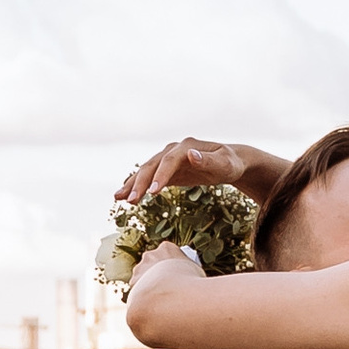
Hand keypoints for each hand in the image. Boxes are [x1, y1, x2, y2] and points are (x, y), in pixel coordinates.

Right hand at [116, 135, 287, 208]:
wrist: (230, 162)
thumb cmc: (230, 164)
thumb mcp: (225, 164)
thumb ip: (209, 160)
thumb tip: (191, 154)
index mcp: (186, 147)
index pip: (169, 161)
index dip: (160, 176)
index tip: (152, 193)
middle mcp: (173, 150)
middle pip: (152, 166)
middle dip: (140, 183)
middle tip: (130, 201)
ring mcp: (167, 159)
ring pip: (145, 171)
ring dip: (132, 184)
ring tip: (118, 198)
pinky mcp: (167, 170)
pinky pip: (148, 178)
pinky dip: (136, 186)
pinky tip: (124, 197)